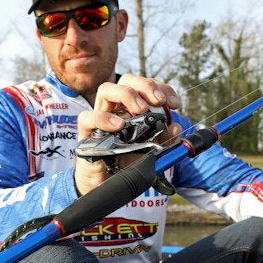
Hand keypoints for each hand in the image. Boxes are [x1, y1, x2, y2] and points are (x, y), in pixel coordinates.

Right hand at [75, 75, 181, 195]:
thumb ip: (164, 139)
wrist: (106, 182)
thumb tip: (175, 127)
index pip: (145, 87)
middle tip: (159, 101)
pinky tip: (119, 125)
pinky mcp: (87, 131)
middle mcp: (116, 107)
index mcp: (132, 107)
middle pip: (127, 80)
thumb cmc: (126, 160)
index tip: (175, 103)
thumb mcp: (151, 150)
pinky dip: (104, 118)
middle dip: (146, 85)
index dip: (162, 88)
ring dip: (127, 94)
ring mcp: (99, 116)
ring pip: (106, 89)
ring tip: (141, 109)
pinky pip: (88, 117)